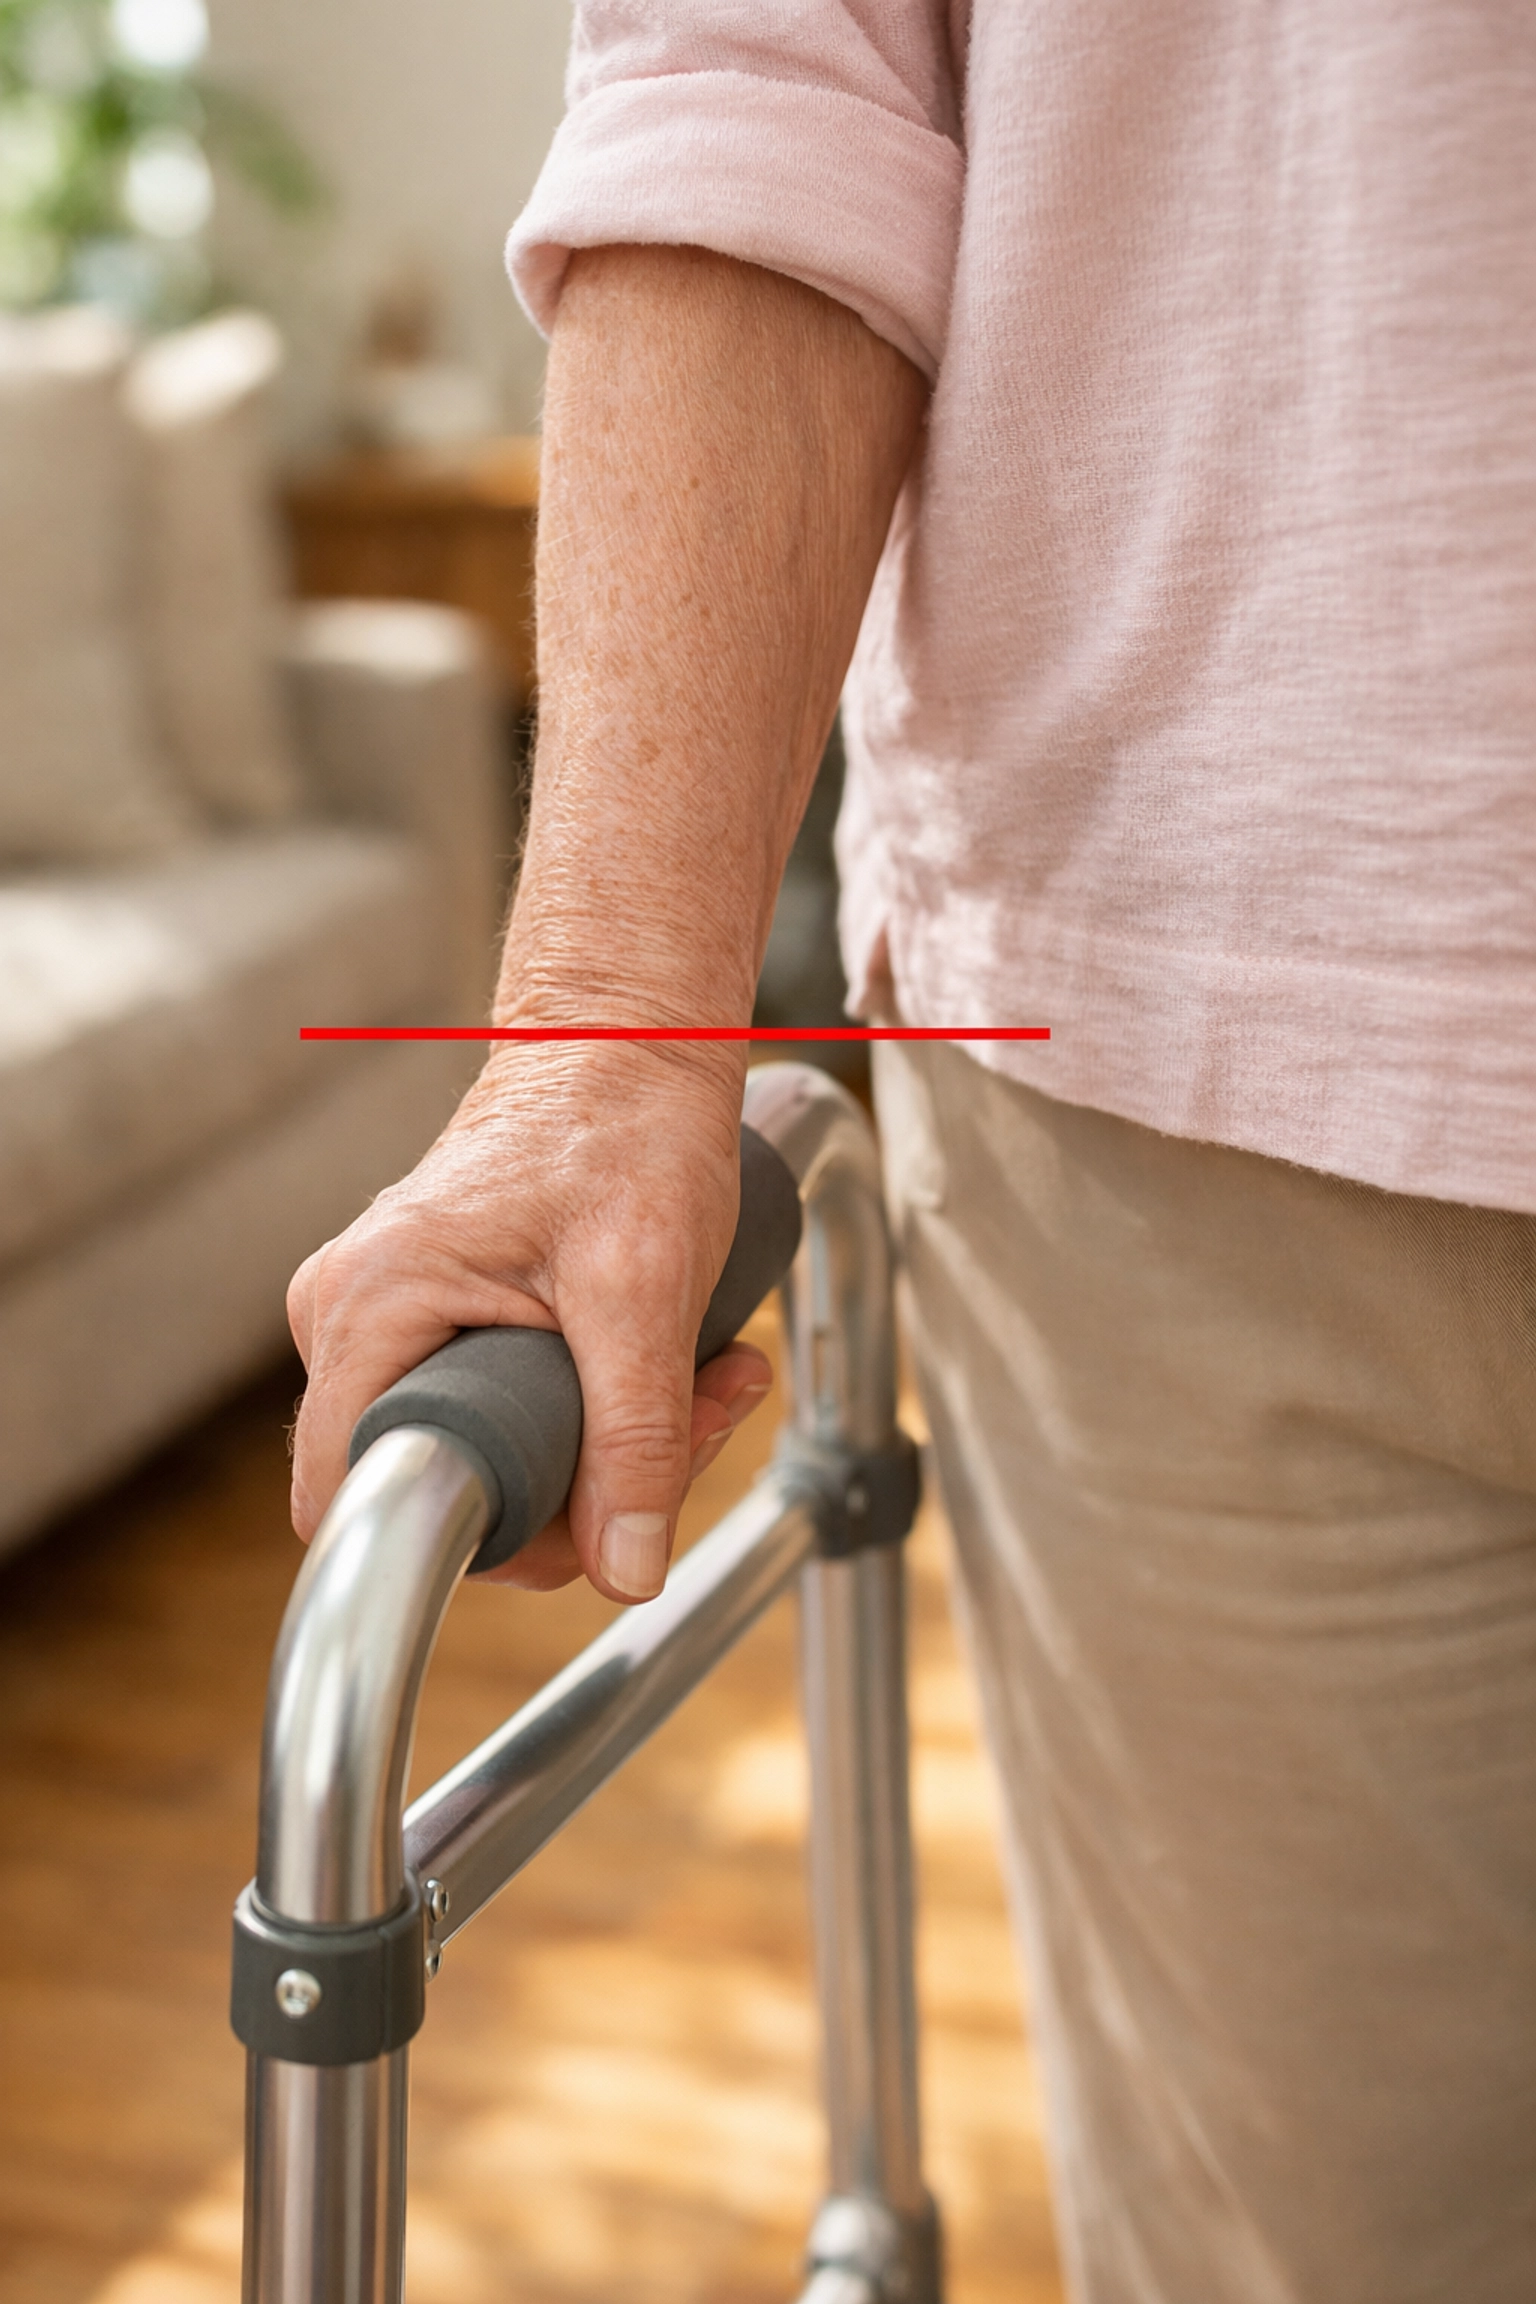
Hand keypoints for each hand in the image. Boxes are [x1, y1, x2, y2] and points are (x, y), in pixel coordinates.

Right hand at [286, 1040, 773, 1598]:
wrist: (633, 1037)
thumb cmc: (625, 1121)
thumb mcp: (644, 1284)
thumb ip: (634, 1433)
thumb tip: (623, 1569)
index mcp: (368, 1306)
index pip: (362, 1498)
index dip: (483, 1535)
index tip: (601, 1504)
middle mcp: (354, 1319)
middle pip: (450, 1486)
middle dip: (593, 1486)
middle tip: (700, 1418)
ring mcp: (395, 1321)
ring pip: (500, 1458)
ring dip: (620, 1449)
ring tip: (714, 1380)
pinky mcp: (444, 1320)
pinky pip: (514, 1414)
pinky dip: (606, 1410)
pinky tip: (686, 1370)